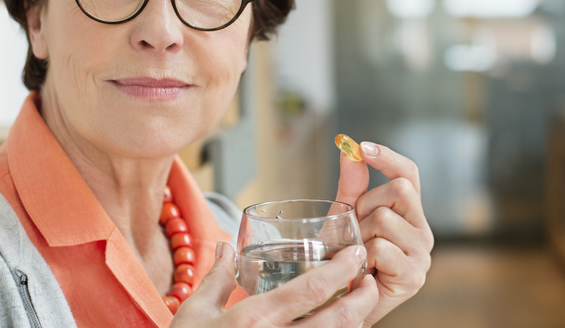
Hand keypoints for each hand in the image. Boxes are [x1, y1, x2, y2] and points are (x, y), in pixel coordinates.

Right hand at [171, 242, 378, 326]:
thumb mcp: (195, 312)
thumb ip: (216, 278)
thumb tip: (226, 246)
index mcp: (254, 320)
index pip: (311, 290)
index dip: (341, 270)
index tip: (356, 255)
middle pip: (337, 321)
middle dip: (363, 299)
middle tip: (370, 282)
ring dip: (355, 324)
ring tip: (359, 306)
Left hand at [335, 141, 433, 325]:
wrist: (341, 300)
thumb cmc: (344, 259)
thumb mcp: (345, 217)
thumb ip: (352, 186)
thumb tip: (351, 149)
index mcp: (409, 213)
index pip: (409, 174)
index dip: (389, 157)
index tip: (363, 147)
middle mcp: (422, 231)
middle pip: (399, 190)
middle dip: (367, 204)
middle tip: (357, 231)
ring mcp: (422, 254)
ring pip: (385, 218)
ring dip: (361, 234)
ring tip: (357, 254)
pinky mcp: (414, 276)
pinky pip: (381, 247)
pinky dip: (363, 257)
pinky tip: (364, 269)